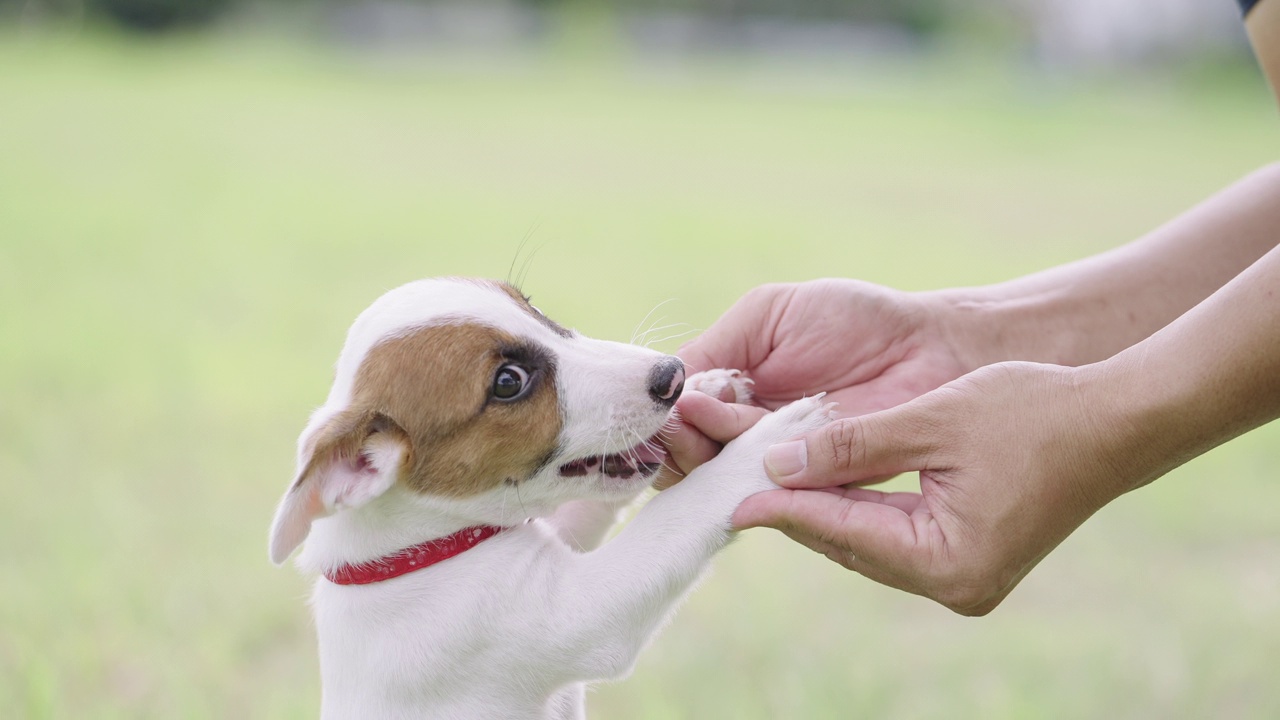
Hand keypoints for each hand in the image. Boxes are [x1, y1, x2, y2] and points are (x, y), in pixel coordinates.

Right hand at [657, 279, 974, 487]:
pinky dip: (746, 477)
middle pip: (683, 453)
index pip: (672, 413)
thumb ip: (713, 348)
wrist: (930, 350)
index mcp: (727, 389)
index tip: (666, 400)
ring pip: (715, 476)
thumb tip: (664, 389)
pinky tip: (744, 452)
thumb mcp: (767, 316)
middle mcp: (742, 432)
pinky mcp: (808, 490)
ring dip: (708, 453)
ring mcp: (773, 463)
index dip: (660, 412)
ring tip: (718, 421)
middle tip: (692, 417)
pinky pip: (763, 494)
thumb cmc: (853, 321)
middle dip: (678, 436)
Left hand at [733, 361, 1142, 615]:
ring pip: (869, 540)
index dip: (785, 508)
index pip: (842, 530)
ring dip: (825, 507)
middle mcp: (956, 583)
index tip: (734, 495)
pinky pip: (896, 536)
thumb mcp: (931, 420)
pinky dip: (861, 507)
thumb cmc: (1033, 412)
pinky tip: (827, 480)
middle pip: (851, 543)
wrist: (1115, 419)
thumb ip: (850, 445)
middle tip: (740, 482)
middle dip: (797, 509)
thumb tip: (777, 463)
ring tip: (770, 478)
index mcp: (949, 562)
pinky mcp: (972, 557)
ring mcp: (966, 576)